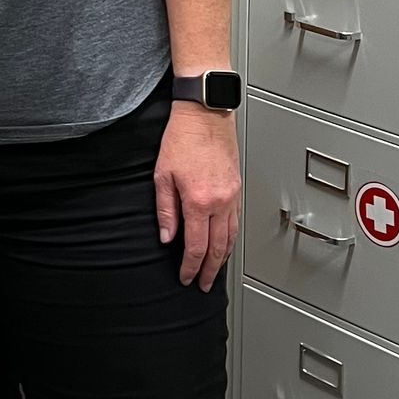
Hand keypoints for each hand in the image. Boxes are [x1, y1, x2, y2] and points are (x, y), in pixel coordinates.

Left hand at [155, 103, 240, 290]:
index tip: (186, 277)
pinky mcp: (236, 188)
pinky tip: (225, 245)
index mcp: (198, 201)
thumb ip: (165, 210)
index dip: (190, 267)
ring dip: (222, 258)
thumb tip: (166, 236)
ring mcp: (231, 196)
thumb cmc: (182, 138)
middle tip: (203, 284)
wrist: (205, 114)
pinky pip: (235, 222)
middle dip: (209, 270)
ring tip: (214, 271)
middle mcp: (219, 202)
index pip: (195, 246)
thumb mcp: (162, 175)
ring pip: (231, 238)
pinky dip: (231, 239)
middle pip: (217, 248)